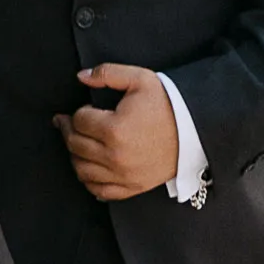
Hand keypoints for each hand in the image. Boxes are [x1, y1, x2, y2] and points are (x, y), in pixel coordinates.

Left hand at [55, 64, 180, 202]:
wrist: (195, 131)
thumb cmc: (168, 105)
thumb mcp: (141, 80)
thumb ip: (108, 73)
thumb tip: (81, 76)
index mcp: (115, 129)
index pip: (79, 121)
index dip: (78, 112)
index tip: (86, 110)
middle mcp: (115, 156)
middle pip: (75, 145)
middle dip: (69, 131)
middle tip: (68, 123)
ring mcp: (123, 175)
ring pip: (81, 169)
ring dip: (74, 155)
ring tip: (78, 143)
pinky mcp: (132, 187)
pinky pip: (99, 190)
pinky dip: (88, 180)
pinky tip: (89, 167)